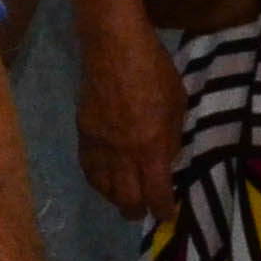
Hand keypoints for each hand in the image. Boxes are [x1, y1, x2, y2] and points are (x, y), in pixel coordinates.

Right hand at [76, 14, 188, 217]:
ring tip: (123, 201)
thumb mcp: (177, 103)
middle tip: (143, 212)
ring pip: (104, 188)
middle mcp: (123, 153)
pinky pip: (88, 168)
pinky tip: (104, 181)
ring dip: (115, 199)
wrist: (113, 46)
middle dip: (136, 210)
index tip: (167, 215)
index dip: (162, 209)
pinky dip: (97, 181)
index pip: (155, 192)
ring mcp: (100, 144)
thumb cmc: (154, 70)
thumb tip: (166, 160)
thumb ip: (171, 137)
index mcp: (150, 146)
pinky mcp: (83, 133)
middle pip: (126, 197)